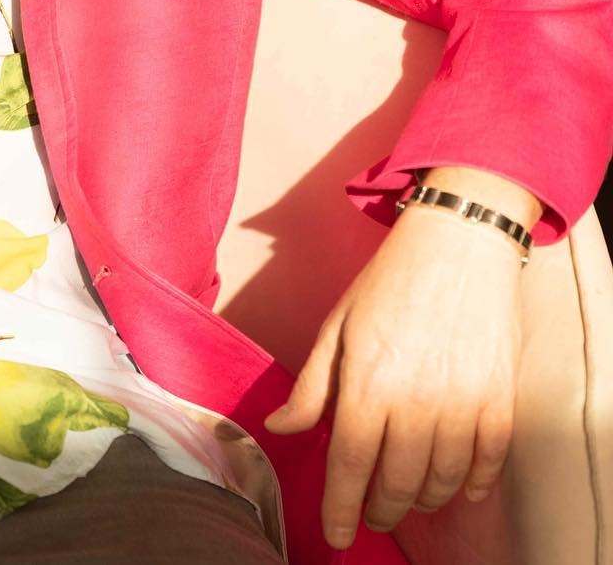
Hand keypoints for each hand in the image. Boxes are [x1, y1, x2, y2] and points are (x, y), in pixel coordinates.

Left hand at [263, 174, 529, 549]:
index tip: (335, 535)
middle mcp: (415, 401)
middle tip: (371, 514)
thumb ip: (313, 385)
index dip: (339, 507)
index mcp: (367, 381)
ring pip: (441, 483)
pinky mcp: (499, 403)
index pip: (348, 464)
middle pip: (396, 484)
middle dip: (380, 509)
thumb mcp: (337, 325)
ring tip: (407, 495)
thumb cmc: (388, 283)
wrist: (458, 246)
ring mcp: (462, 405)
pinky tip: (453, 483)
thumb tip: (282, 427)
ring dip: (421, 499)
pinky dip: (468, 484)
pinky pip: (485, 466)